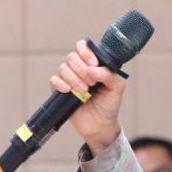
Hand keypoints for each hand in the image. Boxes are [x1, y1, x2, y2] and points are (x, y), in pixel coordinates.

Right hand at [50, 39, 126, 153]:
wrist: (100, 125)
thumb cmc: (109, 104)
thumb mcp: (117, 88)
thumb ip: (110, 74)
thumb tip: (92, 69)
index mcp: (93, 64)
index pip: (83, 47)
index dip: (86, 52)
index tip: (94, 64)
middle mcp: (79, 69)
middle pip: (72, 57)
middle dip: (82, 69)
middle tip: (92, 83)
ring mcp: (69, 79)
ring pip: (63, 68)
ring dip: (74, 78)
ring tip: (84, 91)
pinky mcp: (60, 90)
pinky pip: (54, 80)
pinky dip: (61, 84)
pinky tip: (69, 91)